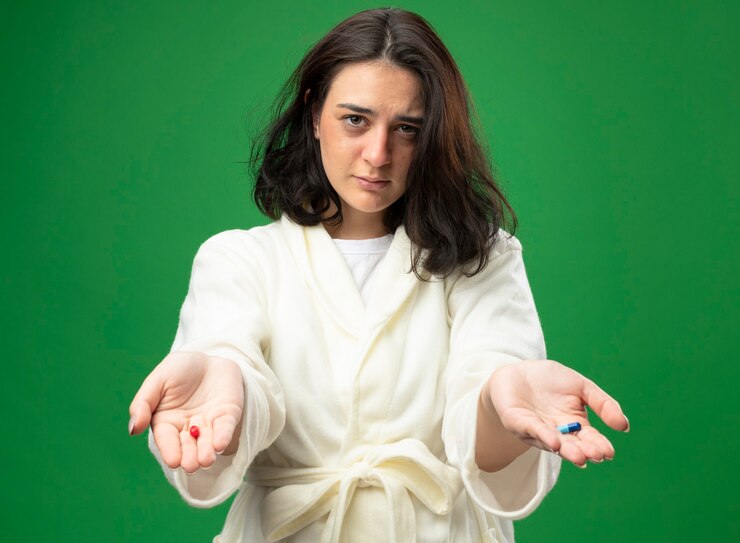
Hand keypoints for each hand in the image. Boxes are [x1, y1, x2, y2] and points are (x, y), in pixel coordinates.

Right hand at [128, 352, 243, 472]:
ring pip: (207, 441)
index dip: (170, 451)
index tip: (174, 461)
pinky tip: (220, 445)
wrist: (207, 357)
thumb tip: (133, 429)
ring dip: (207, 452)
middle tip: (192, 465)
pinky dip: (223, 436)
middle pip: (188, 446)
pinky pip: (226, 427)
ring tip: (206, 460)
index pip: (167, 440)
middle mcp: (188, 428)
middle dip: (190, 457)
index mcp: (167, 422)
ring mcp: (209, 423)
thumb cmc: (178, 370)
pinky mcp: (228, 415)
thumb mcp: (157, 381)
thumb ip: (143, 403)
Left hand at [487, 359, 628, 466]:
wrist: (518, 371)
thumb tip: (624, 426)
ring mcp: (537, 429)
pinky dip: (543, 435)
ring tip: (580, 456)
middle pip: (573, 445)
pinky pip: (531, 430)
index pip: (589, 438)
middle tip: (597, 455)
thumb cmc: (551, 380)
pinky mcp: (518, 422)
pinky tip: (554, 441)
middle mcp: (557, 432)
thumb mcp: (582, 387)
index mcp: (574, 425)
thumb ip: (602, 404)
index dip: (598, 445)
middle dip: (584, 451)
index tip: (608, 452)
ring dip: (566, 450)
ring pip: (553, 442)